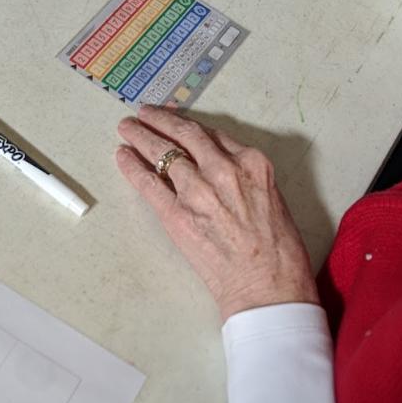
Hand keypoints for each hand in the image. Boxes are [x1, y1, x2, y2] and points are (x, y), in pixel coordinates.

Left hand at [114, 105, 317, 320]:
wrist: (269, 288)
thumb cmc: (279, 251)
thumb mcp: (272, 198)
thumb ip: (244, 178)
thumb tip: (219, 170)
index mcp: (251, 163)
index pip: (210, 134)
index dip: (187, 124)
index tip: (175, 120)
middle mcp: (223, 169)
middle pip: (184, 135)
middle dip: (160, 121)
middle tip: (144, 113)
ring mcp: (198, 191)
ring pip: (163, 153)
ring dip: (141, 137)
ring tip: (127, 129)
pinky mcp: (177, 216)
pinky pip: (149, 184)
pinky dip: (132, 167)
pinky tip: (123, 156)